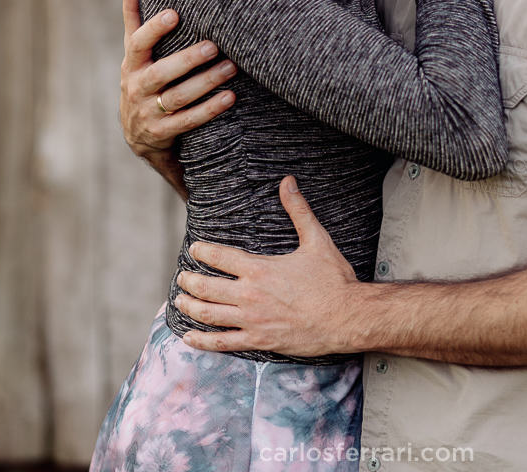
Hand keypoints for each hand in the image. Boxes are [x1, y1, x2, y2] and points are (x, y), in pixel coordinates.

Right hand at [119, 0, 236, 160]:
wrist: (137, 134)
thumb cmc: (142, 79)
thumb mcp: (134, 52)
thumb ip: (134, 16)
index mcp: (131, 64)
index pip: (138, 43)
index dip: (154, 29)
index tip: (175, 13)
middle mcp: (136, 88)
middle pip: (161, 73)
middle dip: (187, 59)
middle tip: (214, 45)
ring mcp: (148, 112)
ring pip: (178, 97)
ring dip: (206, 82)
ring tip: (232, 67)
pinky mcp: (162, 133)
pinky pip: (188, 121)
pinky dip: (209, 110)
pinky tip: (230, 97)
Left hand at [174, 177, 362, 356]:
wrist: (346, 318)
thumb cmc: (333, 280)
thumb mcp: (317, 240)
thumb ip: (298, 211)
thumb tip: (287, 182)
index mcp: (259, 269)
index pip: (219, 257)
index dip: (202, 252)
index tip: (194, 250)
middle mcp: (250, 295)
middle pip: (206, 287)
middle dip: (189, 281)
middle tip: (182, 278)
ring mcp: (252, 321)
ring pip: (208, 314)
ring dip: (189, 307)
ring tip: (179, 301)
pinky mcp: (259, 341)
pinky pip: (222, 343)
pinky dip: (201, 341)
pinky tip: (188, 336)